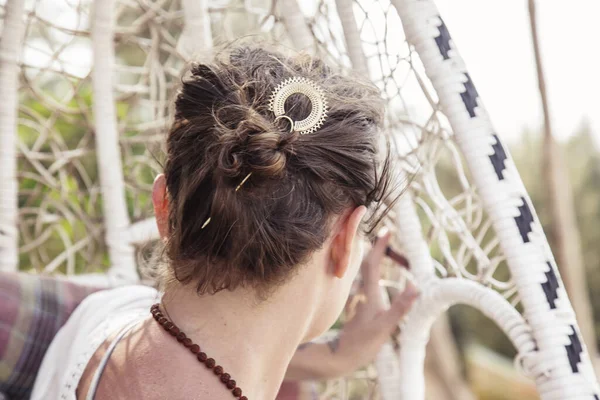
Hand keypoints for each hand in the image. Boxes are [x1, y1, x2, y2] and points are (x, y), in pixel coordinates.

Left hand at [330, 227, 418, 374]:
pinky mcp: (360, 306)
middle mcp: (363, 292)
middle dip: (378, 247)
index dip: (380, 246)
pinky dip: (374, 271)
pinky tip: (378, 272)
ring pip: (366, 272)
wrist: (341, 356)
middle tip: (388, 234)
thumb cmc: (362, 343)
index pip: (373, 263)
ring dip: (376, 258)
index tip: (387, 231)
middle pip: (369, 263)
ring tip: (385, 247)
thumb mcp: (385, 326)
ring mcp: (360, 299)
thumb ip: (400, 307)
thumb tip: (414, 286)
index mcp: (370, 294)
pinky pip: (367, 282)